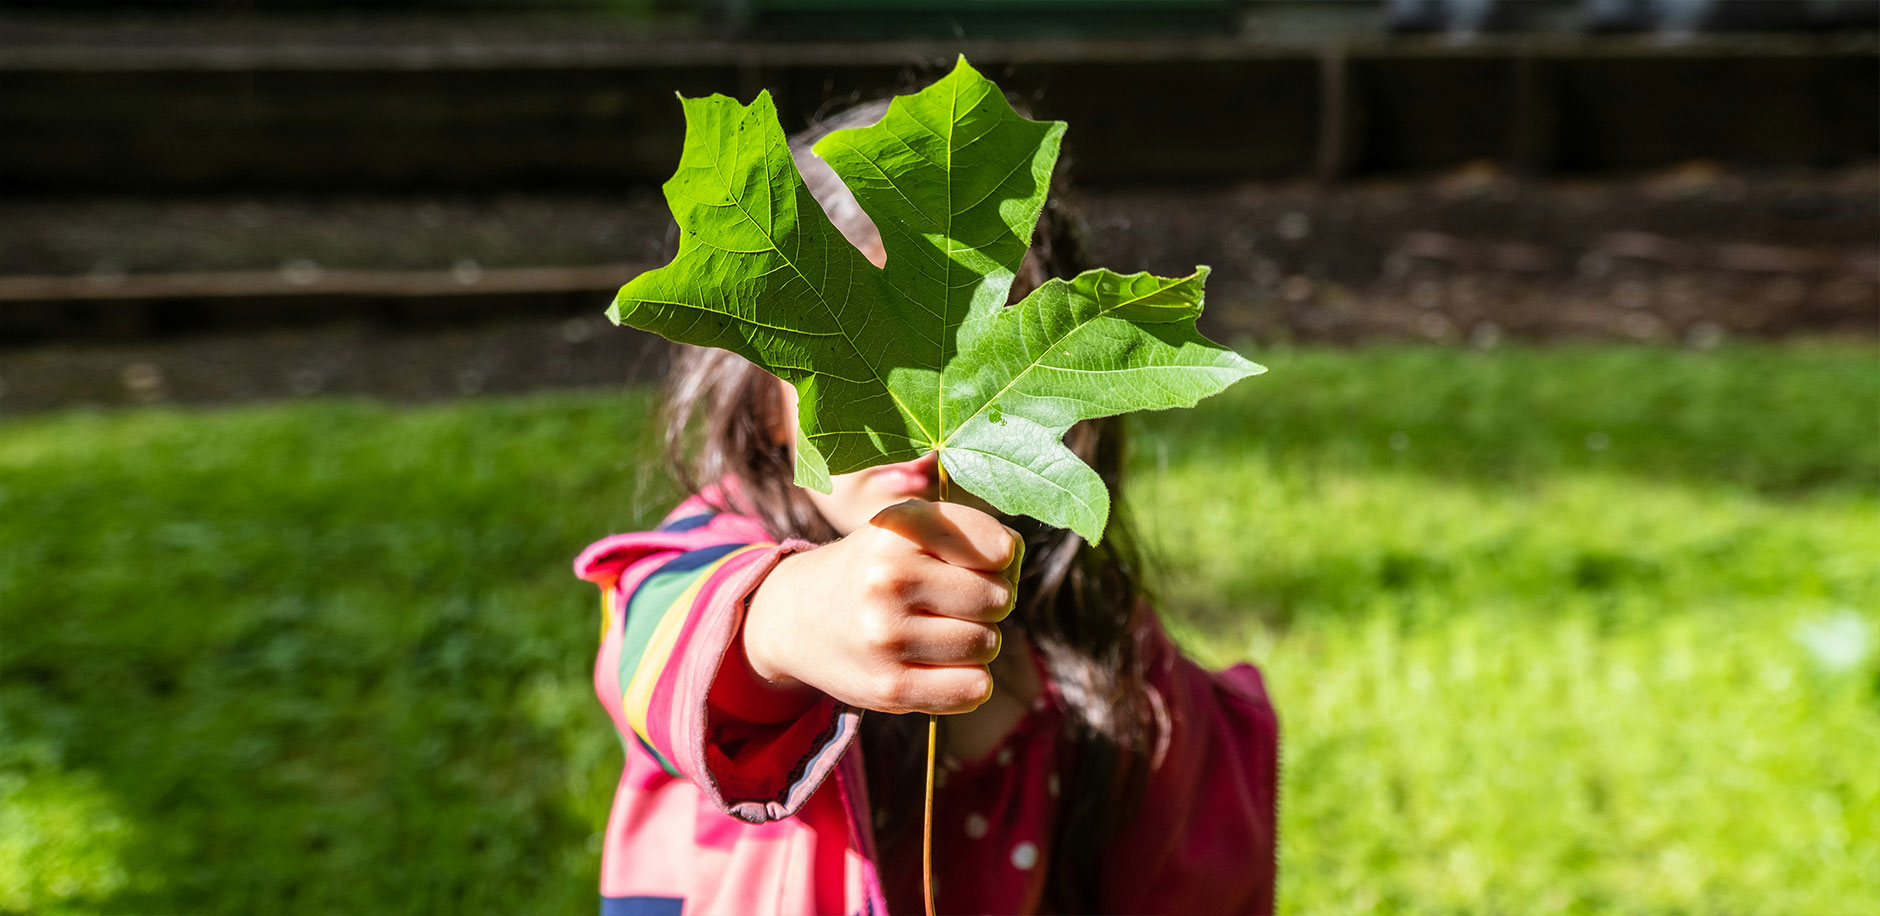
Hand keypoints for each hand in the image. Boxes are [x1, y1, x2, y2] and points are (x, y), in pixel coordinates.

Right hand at [743, 499, 1022, 714]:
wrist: (798, 616)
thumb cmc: (876, 567)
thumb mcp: (909, 526)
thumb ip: (971, 532)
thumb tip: (1014, 559)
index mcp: (899, 528)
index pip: (998, 548)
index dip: (999, 558)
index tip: (975, 562)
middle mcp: (888, 578)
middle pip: (999, 599)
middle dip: (990, 602)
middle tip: (954, 602)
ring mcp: (886, 635)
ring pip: (988, 644)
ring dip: (977, 641)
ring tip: (940, 631)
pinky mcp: (890, 687)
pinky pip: (974, 688)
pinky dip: (970, 680)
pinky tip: (941, 665)